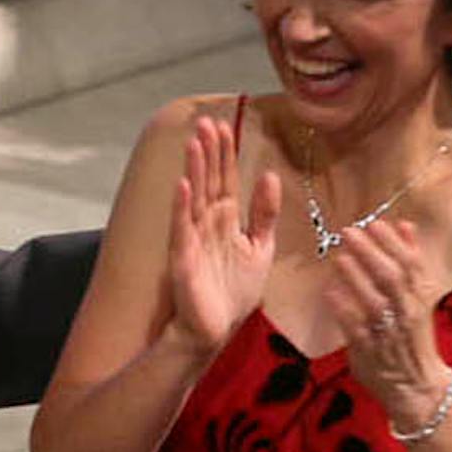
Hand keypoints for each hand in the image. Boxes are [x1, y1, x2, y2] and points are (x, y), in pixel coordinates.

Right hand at [166, 115, 280, 355]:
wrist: (216, 330)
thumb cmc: (234, 293)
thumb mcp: (260, 247)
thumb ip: (265, 213)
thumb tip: (269, 176)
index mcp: (228, 221)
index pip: (226, 179)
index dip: (225, 153)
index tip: (225, 125)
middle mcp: (209, 225)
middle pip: (209, 181)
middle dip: (208, 152)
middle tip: (205, 121)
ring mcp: (194, 240)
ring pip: (194, 197)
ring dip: (194, 170)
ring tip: (194, 143)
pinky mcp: (184, 259)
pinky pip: (182, 229)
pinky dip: (182, 208)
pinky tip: (182, 186)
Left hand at [325, 220, 451, 432]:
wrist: (416, 384)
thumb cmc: (413, 336)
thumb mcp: (419, 296)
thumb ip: (411, 261)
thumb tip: (405, 226)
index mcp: (422, 295)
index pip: (410, 262)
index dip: (392, 242)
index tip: (374, 224)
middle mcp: (408, 311)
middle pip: (391, 276)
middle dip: (370, 252)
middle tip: (349, 233)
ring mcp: (389, 331)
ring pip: (374, 299)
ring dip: (355, 276)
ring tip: (339, 258)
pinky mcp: (370, 350)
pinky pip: (355, 326)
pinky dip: (343, 308)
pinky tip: (330, 292)